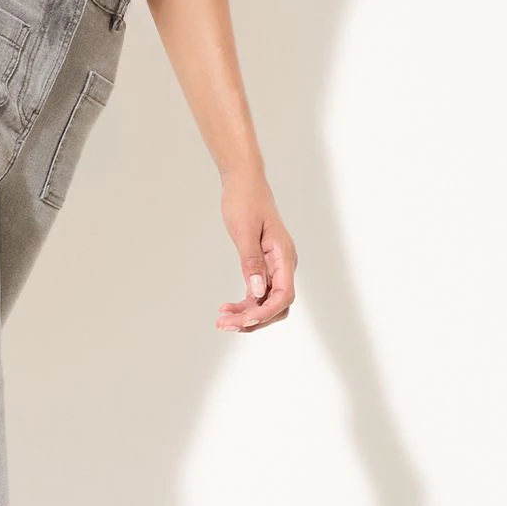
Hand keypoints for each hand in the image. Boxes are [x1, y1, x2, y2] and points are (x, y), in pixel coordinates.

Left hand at [215, 175, 296, 331]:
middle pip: (277, 305)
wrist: (244, 181)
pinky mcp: (265, 265)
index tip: (244, 321)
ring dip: (247, 314)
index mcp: (284, 255)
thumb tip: (258, 292)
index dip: (266, 312)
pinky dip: (245, 303)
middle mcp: (284, 264)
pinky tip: (227, 308)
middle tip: (224, 324)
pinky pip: (260, 293)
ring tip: (222, 320)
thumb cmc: (245, 201)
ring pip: (268, 302)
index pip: (284, 295)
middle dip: (254, 319)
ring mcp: (275, 266)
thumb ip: (252, 262)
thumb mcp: (244, 231)